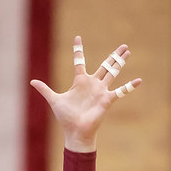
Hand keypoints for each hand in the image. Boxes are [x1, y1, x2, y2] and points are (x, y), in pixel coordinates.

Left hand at [30, 38, 139, 152]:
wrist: (75, 132)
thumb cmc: (66, 118)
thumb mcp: (54, 100)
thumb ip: (44, 89)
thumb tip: (31, 81)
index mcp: (80, 81)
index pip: (79, 61)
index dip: (78, 50)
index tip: (78, 37)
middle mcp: (92, 84)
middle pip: (105, 65)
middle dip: (114, 56)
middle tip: (123, 45)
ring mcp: (101, 91)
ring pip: (113, 73)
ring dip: (120, 62)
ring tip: (128, 52)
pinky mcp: (106, 100)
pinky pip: (120, 92)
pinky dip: (129, 86)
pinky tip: (139, 80)